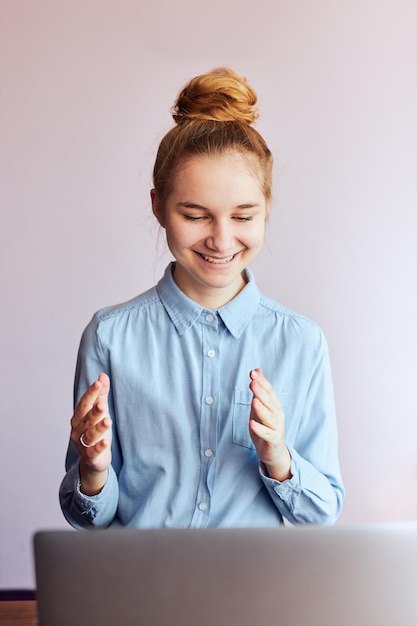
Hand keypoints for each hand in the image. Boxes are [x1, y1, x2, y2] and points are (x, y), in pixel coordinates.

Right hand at [70, 373, 111, 494]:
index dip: (91, 394)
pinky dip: (99, 447)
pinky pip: (93, 451)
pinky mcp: (90, 456)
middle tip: (102, 403)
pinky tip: (106, 442)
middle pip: (86, 418)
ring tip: (107, 420)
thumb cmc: (96, 431)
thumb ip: (101, 395)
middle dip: (93, 410)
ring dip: (98, 428)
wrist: (94, 459)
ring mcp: (82, 444)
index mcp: (79, 417)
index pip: (84, 403)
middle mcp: (77, 430)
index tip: (98, 383)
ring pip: (90, 435)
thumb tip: (103, 375)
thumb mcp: (100, 412)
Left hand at [249, 368, 291, 481]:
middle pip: (270, 401)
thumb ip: (258, 390)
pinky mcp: (273, 439)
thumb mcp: (259, 406)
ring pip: (270, 417)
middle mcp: (278, 414)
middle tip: (253, 382)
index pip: (269, 390)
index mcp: (275, 405)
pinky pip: (266, 433)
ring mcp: (277, 427)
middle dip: (261, 391)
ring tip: (254, 401)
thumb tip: (257, 370)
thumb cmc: (265, 426)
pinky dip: (259, 428)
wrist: (272, 451)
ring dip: (262, 409)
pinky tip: (251, 423)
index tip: (252, 372)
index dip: (262, 381)